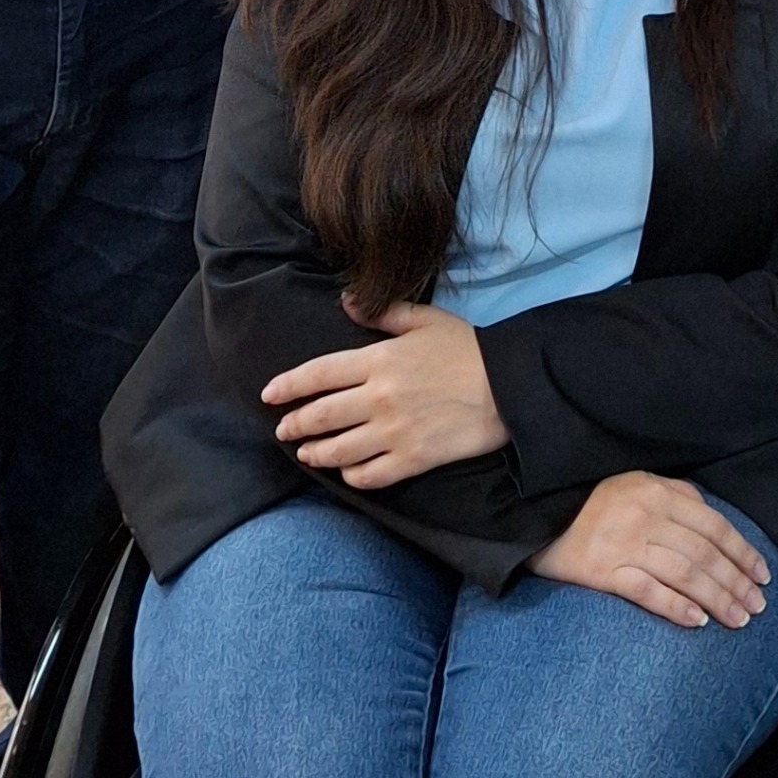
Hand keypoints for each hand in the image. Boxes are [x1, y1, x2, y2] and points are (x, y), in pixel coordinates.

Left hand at [262, 300, 508, 487]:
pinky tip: (346, 471)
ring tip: (307, 454)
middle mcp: (379, 397)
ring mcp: (394, 432)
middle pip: (321, 415)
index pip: (319, 373)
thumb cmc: (466, 348)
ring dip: (316, 453)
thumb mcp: (426, 319)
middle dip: (295, 424)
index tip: (270, 395)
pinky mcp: (411, 459)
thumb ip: (383, 313)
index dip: (289, 385)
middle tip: (283, 430)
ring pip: (338, 449)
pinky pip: (369, 475)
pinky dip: (351, 475)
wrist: (508, 387)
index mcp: (379, 360)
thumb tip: (345, 301)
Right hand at [531, 473, 771, 627]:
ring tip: (738, 619)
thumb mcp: (635, 484)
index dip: (743, 552)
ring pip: (684, 573)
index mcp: (657, 492)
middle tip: (758, 607)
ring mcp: (623, 543)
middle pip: (704, 553)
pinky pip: (647, 591)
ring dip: (717, 598)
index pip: (713, 525)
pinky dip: (676, 607)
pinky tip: (697, 622)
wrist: (533, 514)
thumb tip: (711, 511)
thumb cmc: (591, 502)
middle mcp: (645, 515)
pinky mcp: (601, 571)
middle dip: (737, 581)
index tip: (763, 576)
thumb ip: (674, 494)